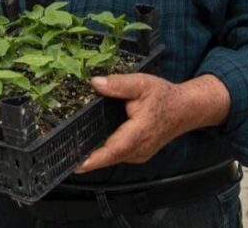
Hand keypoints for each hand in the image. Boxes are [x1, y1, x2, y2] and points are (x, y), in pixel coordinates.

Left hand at [74, 73, 229, 172]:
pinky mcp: (137, 154)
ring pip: (112, 158)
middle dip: (86, 158)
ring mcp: (139, 155)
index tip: (76, 165)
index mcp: (140, 132)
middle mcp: (139, 149)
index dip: (95, 159)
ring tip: (69, 150)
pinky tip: (88, 145)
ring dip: (93, 156)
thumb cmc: (164, 96)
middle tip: (62, 153)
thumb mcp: (142, 83)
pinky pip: (117, 156)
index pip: (114, 149)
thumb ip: (119, 84)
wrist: (185, 109)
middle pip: (109, 157)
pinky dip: (103, 152)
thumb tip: (95, 83)